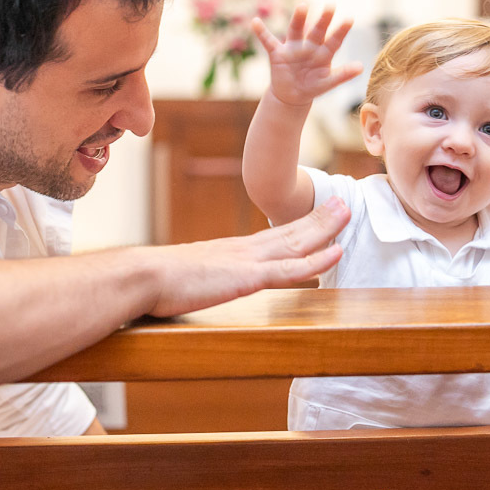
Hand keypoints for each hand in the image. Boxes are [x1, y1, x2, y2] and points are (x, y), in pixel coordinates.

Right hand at [147, 196, 350, 317]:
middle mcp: (245, 250)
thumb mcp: (189, 278)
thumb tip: (204, 286)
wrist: (140, 277)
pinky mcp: (247, 277)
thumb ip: (204, 279)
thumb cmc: (156, 283)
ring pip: (297, 243)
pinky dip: (317, 260)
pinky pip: (290, 269)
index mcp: (232, 251)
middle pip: (291, 231)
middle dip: (320, 218)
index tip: (318, 213)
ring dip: (325, 228)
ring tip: (348, 213)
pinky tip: (336, 251)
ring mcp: (248, 261)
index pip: (274, 235)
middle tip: (344, 203)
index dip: (299, 224)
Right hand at [253, 5, 361, 106]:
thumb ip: (342, 75)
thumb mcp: (327, 83)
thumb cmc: (312, 86)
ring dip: (299, 19)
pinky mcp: (277, 53)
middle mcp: (309, 46)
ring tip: (303, 6)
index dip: (341, 31)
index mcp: (323, 53)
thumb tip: (361, 67)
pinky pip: (268, 41)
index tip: (350, 19)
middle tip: (331, 6)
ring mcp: (293, 48)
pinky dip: (261, 32)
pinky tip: (255, 22)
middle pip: (317, 31)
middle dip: (323, 20)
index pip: (334, 40)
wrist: (292, 95)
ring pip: (296, 31)